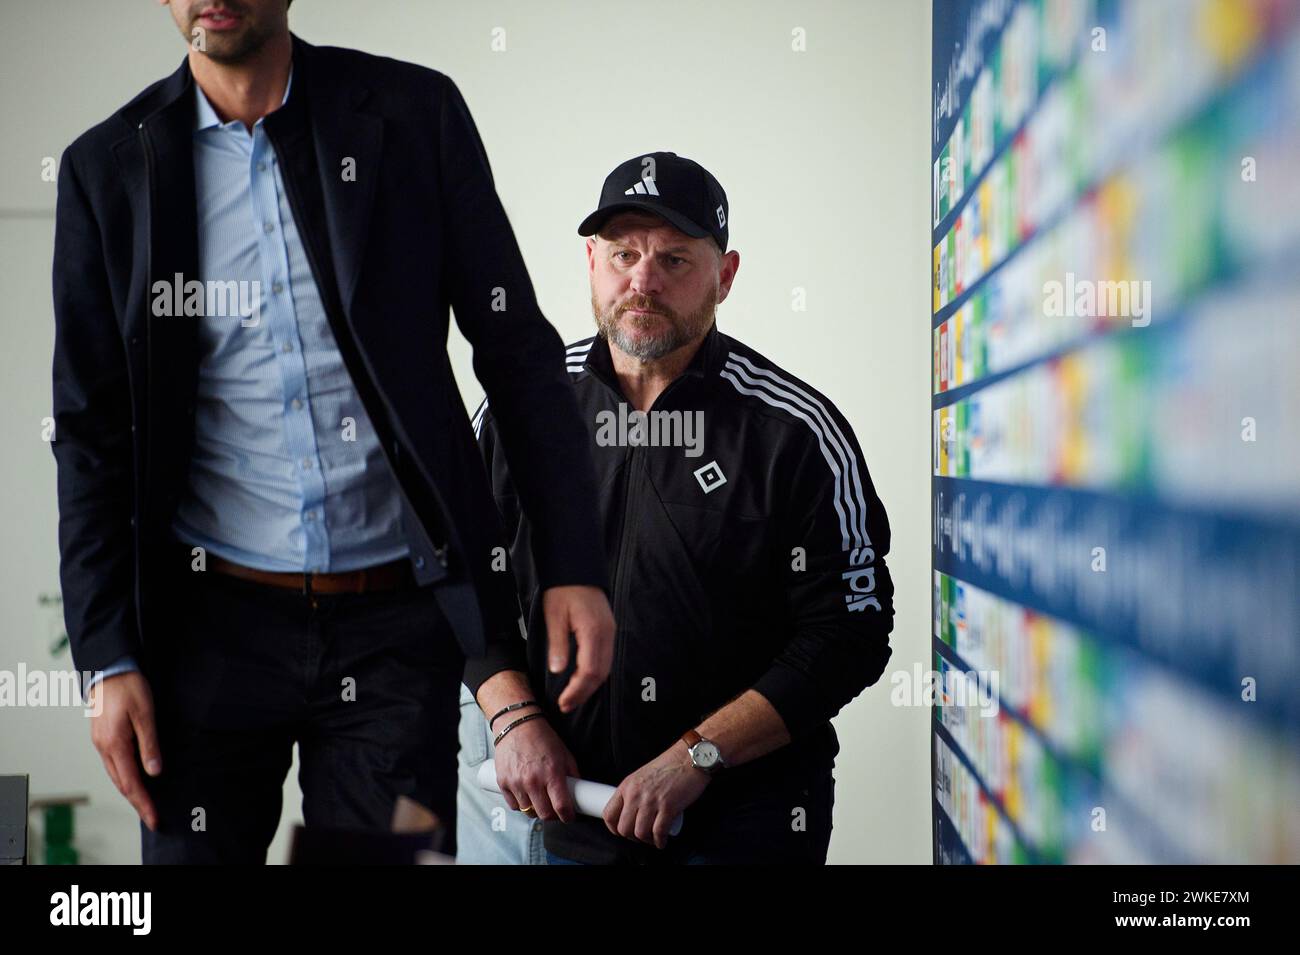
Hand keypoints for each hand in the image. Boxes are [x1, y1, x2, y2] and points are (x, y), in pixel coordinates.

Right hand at [87, 671, 160, 830]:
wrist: (108, 668)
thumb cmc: (128, 687)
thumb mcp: (146, 714)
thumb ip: (149, 744)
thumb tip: (154, 771)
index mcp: (115, 744)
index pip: (131, 783)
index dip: (143, 803)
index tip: (153, 818)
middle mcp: (104, 747)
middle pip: (121, 784)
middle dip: (137, 802)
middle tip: (152, 817)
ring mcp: (101, 743)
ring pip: (115, 775)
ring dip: (130, 791)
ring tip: (145, 804)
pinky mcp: (103, 737)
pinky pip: (113, 764)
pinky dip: (124, 777)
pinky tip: (133, 779)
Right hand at [494, 716, 579, 822]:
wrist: (517, 725)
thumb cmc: (543, 738)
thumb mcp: (564, 754)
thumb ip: (573, 774)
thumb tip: (579, 792)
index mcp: (552, 773)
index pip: (561, 807)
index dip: (568, 816)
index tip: (569, 816)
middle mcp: (533, 780)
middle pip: (544, 814)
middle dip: (553, 816)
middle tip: (555, 810)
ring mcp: (516, 782)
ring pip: (528, 812)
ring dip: (536, 809)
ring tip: (540, 799)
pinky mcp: (503, 782)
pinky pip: (513, 805)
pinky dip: (521, 804)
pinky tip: (526, 795)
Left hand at [541, 585, 614, 712]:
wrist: (577, 569)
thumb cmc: (562, 590)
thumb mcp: (554, 616)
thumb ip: (558, 644)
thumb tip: (558, 670)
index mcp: (593, 631)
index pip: (589, 670)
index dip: (577, 690)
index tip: (563, 701)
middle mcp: (606, 634)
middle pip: (601, 673)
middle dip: (584, 693)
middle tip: (566, 705)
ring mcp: (610, 632)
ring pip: (606, 668)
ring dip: (590, 685)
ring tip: (573, 697)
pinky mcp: (608, 630)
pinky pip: (606, 658)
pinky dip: (595, 674)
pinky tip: (583, 679)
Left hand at [603, 742, 710, 849]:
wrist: (690, 759)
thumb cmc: (669, 766)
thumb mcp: (642, 775)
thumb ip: (634, 792)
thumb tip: (630, 812)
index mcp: (627, 785)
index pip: (609, 814)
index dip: (614, 828)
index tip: (622, 832)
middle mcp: (636, 794)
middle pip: (624, 828)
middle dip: (632, 837)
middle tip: (641, 836)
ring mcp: (651, 801)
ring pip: (640, 833)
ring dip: (647, 840)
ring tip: (653, 838)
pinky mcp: (668, 807)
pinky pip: (659, 832)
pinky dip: (660, 841)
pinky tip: (662, 840)